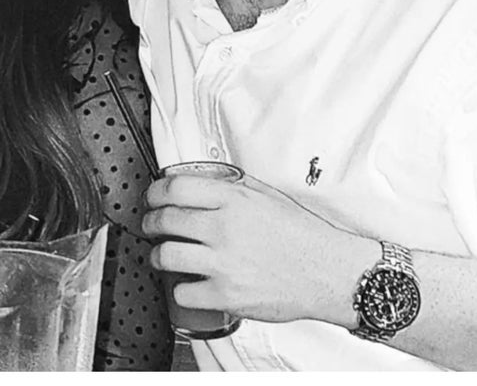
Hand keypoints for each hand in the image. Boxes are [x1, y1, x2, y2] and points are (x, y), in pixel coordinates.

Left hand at [141, 172, 377, 324]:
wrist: (326, 271)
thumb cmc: (302, 235)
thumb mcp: (269, 196)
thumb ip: (235, 187)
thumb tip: (205, 180)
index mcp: (235, 199)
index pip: (176, 187)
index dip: (155, 192)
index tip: (153, 197)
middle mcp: (225, 228)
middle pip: (165, 220)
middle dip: (150, 222)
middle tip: (151, 225)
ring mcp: (223, 263)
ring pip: (166, 256)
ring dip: (158, 255)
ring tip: (163, 255)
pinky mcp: (225, 296)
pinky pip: (182, 293)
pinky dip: (181, 290)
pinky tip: (189, 283)